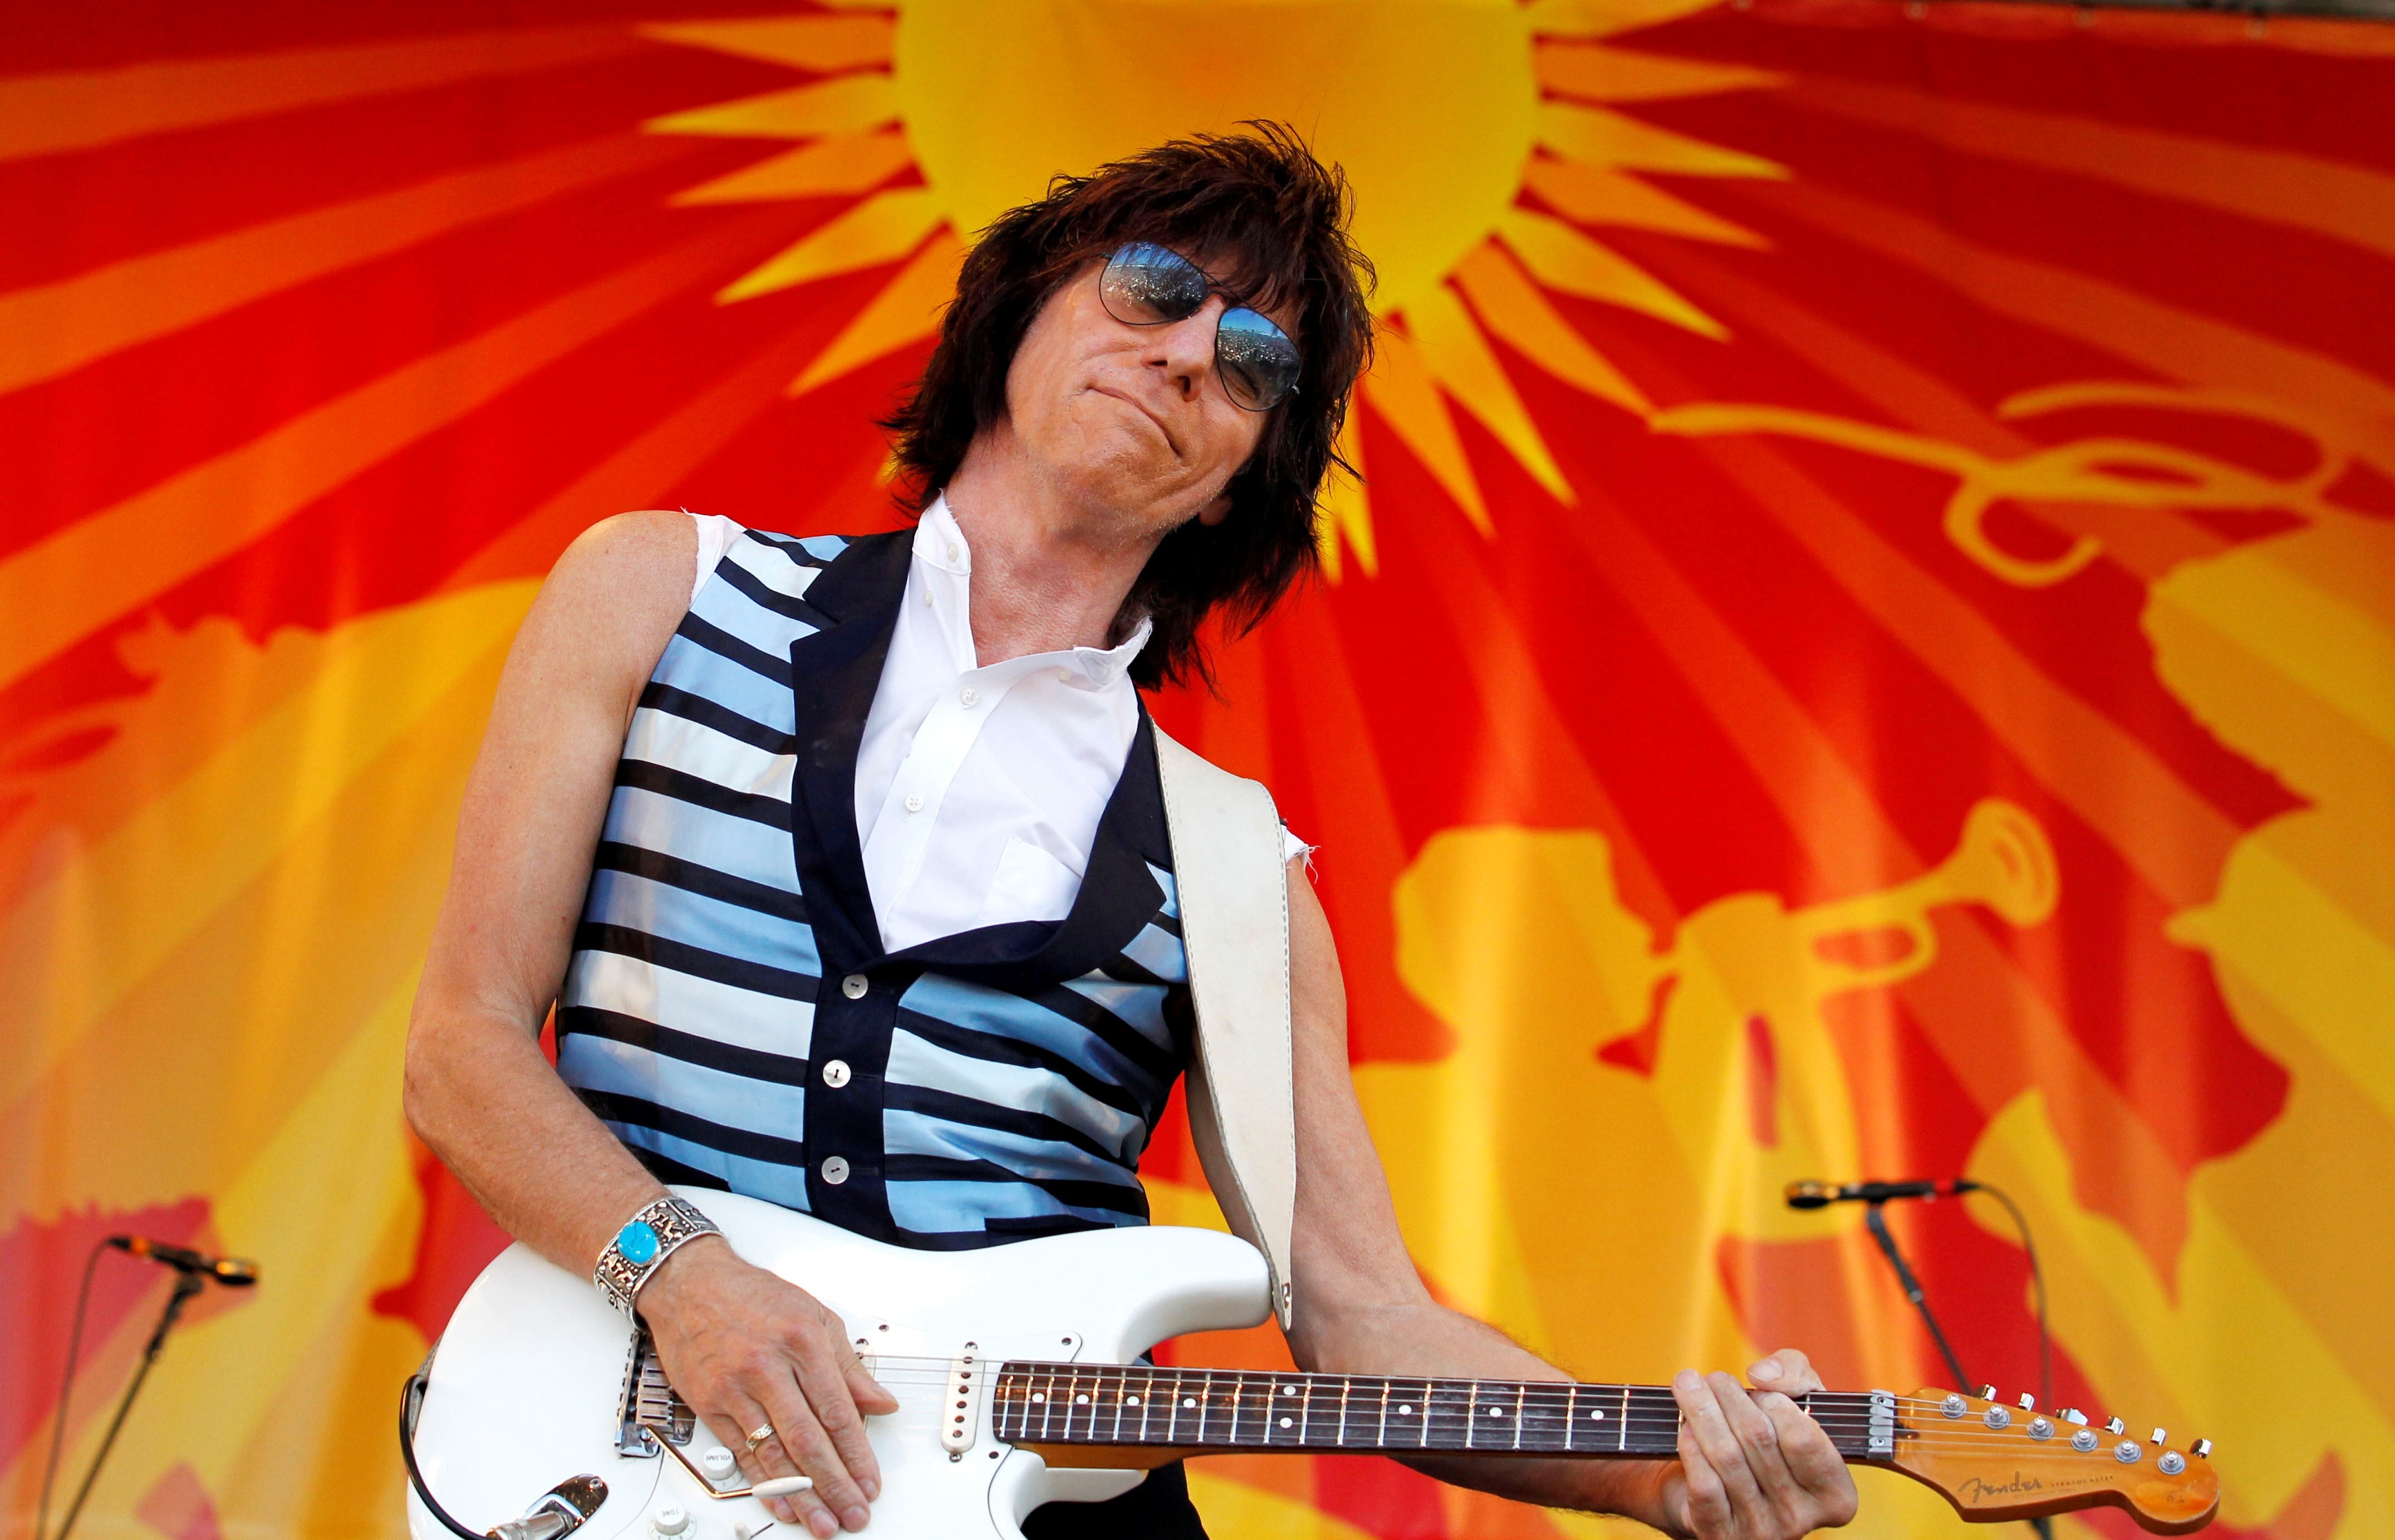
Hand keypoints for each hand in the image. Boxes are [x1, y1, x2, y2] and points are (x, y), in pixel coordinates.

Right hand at [638, 1237, 899, 1536]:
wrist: (689, 1282)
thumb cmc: (754, 1296)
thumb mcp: (815, 1316)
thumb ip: (849, 1365)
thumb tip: (881, 1402)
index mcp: (803, 1342)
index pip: (837, 1411)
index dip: (856, 1454)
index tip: (870, 1482)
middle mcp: (768, 1366)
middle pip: (808, 1439)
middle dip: (834, 1484)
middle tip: (852, 1514)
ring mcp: (735, 1388)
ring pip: (774, 1453)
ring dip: (801, 1494)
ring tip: (820, 1521)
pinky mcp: (710, 1404)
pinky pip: (741, 1453)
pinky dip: (763, 1483)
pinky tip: (781, 1503)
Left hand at [1649, 1350, 1857, 1538]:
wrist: (1717, 1489)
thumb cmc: (1768, 1439)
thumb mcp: (1796, 1399)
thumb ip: (1795, 1373)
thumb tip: (1764, 1375)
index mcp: (1835, 1494)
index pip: (1805, 1439)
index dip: (1776, 1404)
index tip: (1758, 1386)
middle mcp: (1801, 1519)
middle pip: (1758, 1439)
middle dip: (1730, 1397)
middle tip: (1716, 1378)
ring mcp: (1760, 1531)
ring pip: (1726, 1456)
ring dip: (1701, 1410)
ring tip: (1689, 1385)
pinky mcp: (1719, 1534)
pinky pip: (1703, 1483)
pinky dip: (1690, 1447)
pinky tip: (1685, 1426)